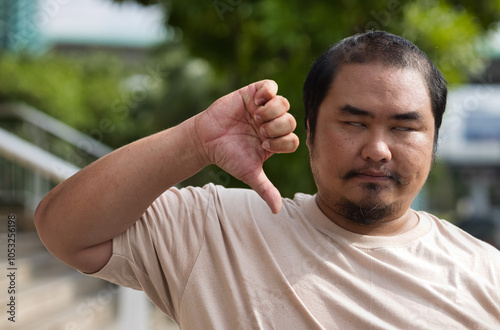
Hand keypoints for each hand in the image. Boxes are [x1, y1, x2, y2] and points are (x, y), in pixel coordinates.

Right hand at [194, 80, 298, 212]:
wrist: (205, 140)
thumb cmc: (228, 156)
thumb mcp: (249, 173)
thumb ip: (265, 189)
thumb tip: (278, 211)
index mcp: (275, 141)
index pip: (293, 139)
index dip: (282, 142)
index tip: (264, 145)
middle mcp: (272, 124)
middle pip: (291, 120)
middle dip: (276, 127)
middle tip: (260, 131)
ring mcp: (263, 108)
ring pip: (283, 103)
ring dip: (272, 111)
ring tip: (256, 117)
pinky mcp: (252, 94)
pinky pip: (270, 86)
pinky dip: (267, 92)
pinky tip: (256, 102)